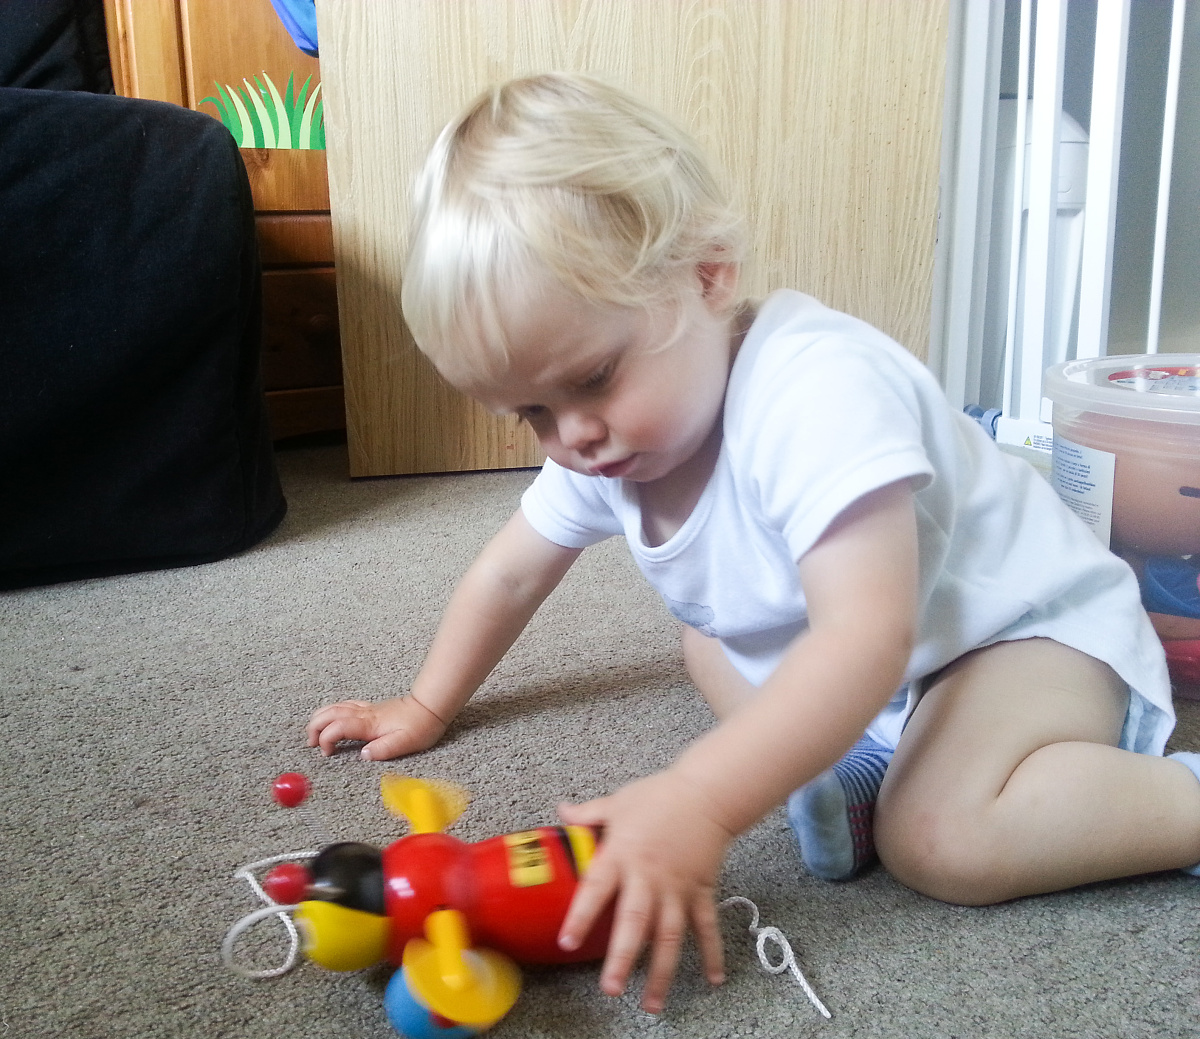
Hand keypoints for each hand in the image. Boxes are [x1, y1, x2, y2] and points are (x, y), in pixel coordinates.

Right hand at [306, 696, 447, 759]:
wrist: (430, 707)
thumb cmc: (419, 726)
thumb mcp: (404, 743)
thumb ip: (382, 750)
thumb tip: (363, 755)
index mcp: (369, 724)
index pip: (337, 727)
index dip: (326, 739)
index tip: (327, 753)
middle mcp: (364, 714)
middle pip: (329, 713)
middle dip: (314, 727)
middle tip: (311, 744)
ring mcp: (366, 709)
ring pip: (334, 707)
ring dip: (320, 719)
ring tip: (314, 735)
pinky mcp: (371, 708)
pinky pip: (344, 705)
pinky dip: (331, 712)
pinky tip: (331, 720)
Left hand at [556, 769, 733, 1013]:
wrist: (706, 793)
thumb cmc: (659, 796)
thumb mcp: (619, 802)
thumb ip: (589, 814)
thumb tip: (562, 811)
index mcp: (623, 855)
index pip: (596, 889)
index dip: (581, 916)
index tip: (567, 943)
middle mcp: (649, 877)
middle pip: (635, 923)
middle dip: (623, 958)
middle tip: (611, 989)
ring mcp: (678, 888)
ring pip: (669, 936)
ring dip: (662, 971)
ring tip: (652, 1004)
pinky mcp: (701, 891)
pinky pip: (707, 927)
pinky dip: (712, 953)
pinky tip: (712, 979)